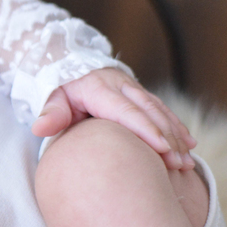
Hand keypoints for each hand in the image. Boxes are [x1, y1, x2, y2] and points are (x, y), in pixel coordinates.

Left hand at [31, 68, 196, 169]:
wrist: (68, 63)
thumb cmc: (59, 87)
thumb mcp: (50, 96)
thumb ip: (49, 113)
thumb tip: (39, 129)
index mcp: (98, 87)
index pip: (125, 110)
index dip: (145, 129)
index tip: (162, 148)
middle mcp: (120, 85)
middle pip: (148, 112)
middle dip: (166, 138)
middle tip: (178, 163)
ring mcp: (133, 88)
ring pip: (159, 111)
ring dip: (175, 135)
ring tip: (186, 160)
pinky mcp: (140, 93)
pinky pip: (162, 109)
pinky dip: (176, 126)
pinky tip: (188, 144)